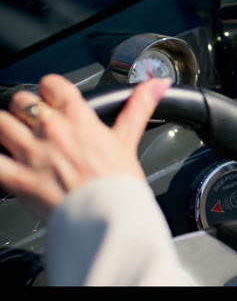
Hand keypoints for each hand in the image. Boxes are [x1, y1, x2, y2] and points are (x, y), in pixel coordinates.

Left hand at [0, 75, 171, 219]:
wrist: (110, 215)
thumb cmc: (120, 183)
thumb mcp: (129, 140)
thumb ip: (139, 107)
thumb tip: (157, 84)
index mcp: (78, 118)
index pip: (52, 84)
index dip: (51, 91)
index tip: (54, 101)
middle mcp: (51, 129)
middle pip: (21, 101)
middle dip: (24, 111)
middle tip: (34, 126)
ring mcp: (32, 153)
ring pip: (0, 123)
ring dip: (4, 130)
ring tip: (13, 141)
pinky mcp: (18, 178)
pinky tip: (5, 162)